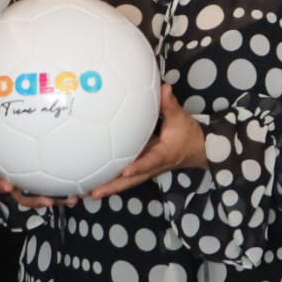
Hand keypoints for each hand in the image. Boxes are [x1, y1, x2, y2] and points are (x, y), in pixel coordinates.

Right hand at [0, 119, 72, 209]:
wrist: (13, 145)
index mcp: (1, 171)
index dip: (1, 183)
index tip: (6, 185)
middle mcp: (16, 181)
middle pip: (23, 195)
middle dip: (35, 200)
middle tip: (48, 201)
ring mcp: (32, 184)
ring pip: (43, 196)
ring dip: (57, 198)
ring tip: (72, 199)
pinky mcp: (47, 182)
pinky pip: (57, 188)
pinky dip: (69, 189)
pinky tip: (84, 186)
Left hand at [87, 84, 206, 199]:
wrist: (196, 149)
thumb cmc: (187, 134)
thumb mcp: (181, 118)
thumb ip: (170, 105)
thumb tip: (164, 89)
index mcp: (162, 155)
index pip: (150, 162)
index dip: (139, 167)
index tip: (126, 170)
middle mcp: (151, 167)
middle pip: (130, 180)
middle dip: (112, 187)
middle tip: (93, 193)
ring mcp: (144, 170)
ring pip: (125, 183)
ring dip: (106, 188)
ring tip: (84, 193)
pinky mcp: (140, 168)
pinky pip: (123, 178)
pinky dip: (108, 182)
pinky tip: (91, 183)